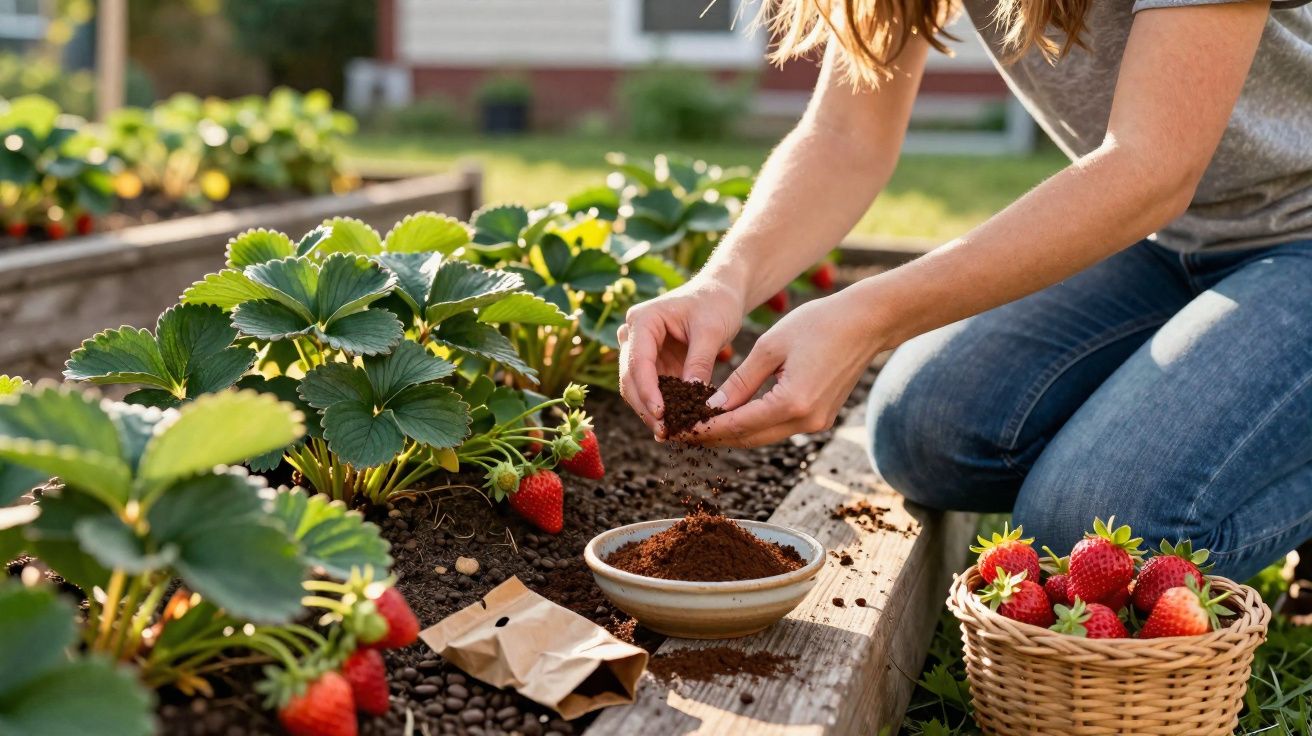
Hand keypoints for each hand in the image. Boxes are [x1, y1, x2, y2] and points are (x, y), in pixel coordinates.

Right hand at [617, 277, 745, 437]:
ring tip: (667, 434)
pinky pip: (652, 389)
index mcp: (643, 320)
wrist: (721, 293)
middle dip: (645, 407)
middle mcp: (634, 335)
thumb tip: (693, 398)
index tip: (661, 414)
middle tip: (664, 432)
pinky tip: (673, 426)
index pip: (638, 361)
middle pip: (630, 378)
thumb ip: (700, 362)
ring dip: (649, 411)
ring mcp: (642, 350)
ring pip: (636, 388)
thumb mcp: (712, 330)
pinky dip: (661, 407)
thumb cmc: (717, 303)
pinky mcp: (654, 363)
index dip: (647, 391)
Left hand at [694, 289, 888, 447]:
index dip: (704, 429)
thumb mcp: (770, 347)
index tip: (677, 430)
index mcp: (792, 403)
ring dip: (731, 433)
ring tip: (698, 426)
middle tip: (680, 433)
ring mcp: (816, 423)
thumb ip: (739, 381)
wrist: (866, 322)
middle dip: (713, 437)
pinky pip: (778, 428)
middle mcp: (806, 421)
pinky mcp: (820, 418)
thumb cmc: (818, 324)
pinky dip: (752, 425)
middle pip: (748, 438)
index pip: (737, 425)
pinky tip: (730, 416)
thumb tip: (710, 407)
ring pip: (762, 436)